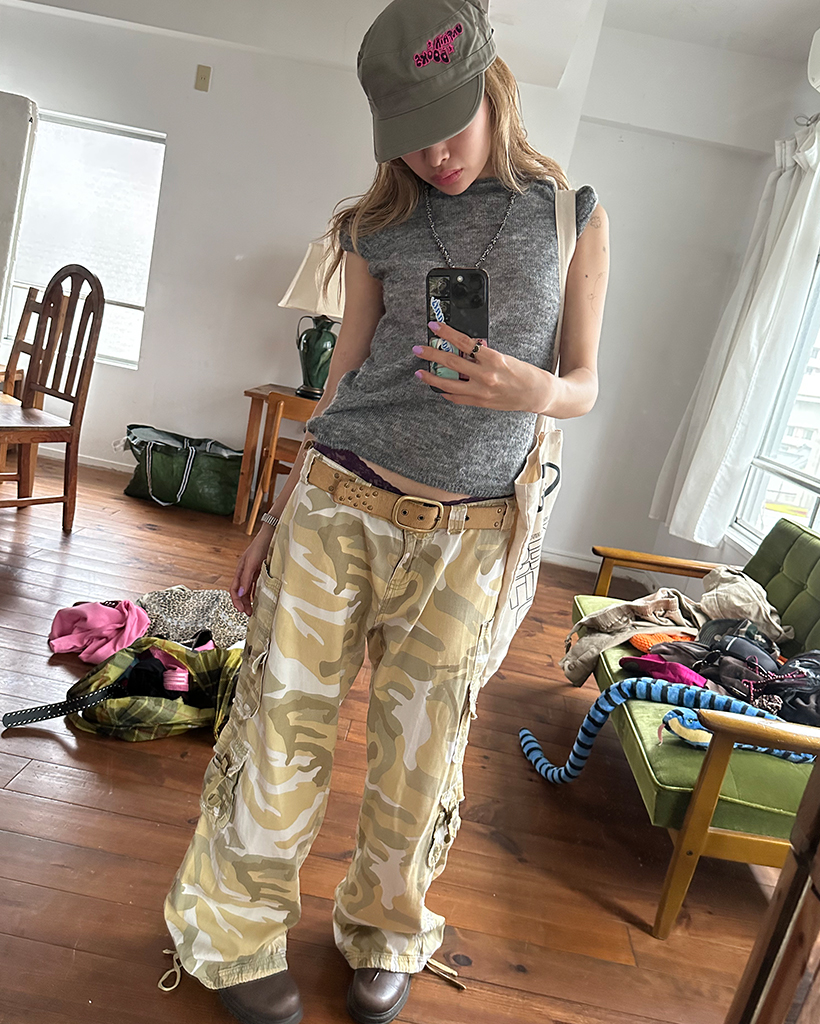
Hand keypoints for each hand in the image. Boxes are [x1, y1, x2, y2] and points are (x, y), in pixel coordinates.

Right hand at [230, 526, 273, 615]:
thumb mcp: (252, 563)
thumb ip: (246, 578)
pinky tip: (258, 599)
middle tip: (247, 613)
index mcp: (240, 570)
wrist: (270, 536)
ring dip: (249, 600)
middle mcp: (245, 572)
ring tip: (252, 609)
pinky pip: (256, 585)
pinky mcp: (260, 571)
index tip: (240, 610)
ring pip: (248, 589)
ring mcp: (252, 572)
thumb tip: (240, 593)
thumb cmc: (259, 546)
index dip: (236, 600)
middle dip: (242, 603)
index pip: (234, 589)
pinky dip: (255, 593)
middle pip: (241, 591)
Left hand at [413, 321, 555, 411]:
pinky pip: (458, 398)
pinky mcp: (481, 403)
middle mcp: (485, 376)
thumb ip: (484, 353)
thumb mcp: (505, 357)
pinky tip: (439, 388)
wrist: (537, 395)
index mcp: (493, 359)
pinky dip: (446, 392)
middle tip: (418, 350)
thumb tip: (466, 347)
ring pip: (448, 384)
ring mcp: (481, 392)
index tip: (434, 327)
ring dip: (431, 378)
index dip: (446, 333)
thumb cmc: (525, 373)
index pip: (463, 342)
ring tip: (420, 373)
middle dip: (431, 355)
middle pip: (451, 362)